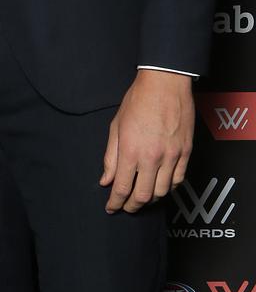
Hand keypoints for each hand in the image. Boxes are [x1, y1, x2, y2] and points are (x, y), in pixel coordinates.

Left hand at [100, 69, 193, 213]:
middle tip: (126, 206)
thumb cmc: (138, 100)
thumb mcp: (116, 125)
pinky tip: (160, 185)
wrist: (165, 84)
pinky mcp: (186, 153)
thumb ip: (110, 156)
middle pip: (143, 196)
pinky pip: (178, 181)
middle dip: (132, 206)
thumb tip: (106, 180)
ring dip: (150, 199)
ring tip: (142, 196)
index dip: (115, 202)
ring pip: (163, 192)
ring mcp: (171, 157)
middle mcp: (152, 157)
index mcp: (131, 150)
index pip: (122, 188)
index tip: (111, 208)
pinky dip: (168, 188)